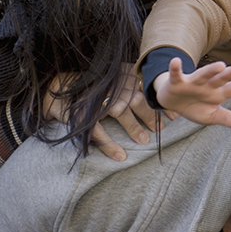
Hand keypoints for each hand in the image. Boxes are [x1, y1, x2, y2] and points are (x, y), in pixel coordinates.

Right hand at [45, 68, 175, 151]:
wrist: (56, 89)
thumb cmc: (90, 84)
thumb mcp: (112, 76)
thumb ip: (131, 79)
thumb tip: (155, 89)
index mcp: (119, 75)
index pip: (145, 88)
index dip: (160, 103)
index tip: (174, 115)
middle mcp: (110, 86)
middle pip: (136, 99)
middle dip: (150, 115)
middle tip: (160, 129)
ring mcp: (96, 100)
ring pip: (120, 113)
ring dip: (134, 128)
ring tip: (144, 140)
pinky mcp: (83, 115)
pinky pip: (98, 132)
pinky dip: (109, 145)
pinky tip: (120, 156)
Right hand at [153, 59, 230, 127]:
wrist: (172, 101)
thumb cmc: (194, 106)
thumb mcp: (211, 115)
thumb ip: (226, 118)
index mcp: (217, 93)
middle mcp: (208, 85)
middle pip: (221, 79)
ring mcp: (193, 82)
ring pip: (203, 75)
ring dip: (210, 70)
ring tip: (221, 65)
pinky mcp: (177, 82)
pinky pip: (176, 74)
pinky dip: (175, 68)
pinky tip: (176, 61)